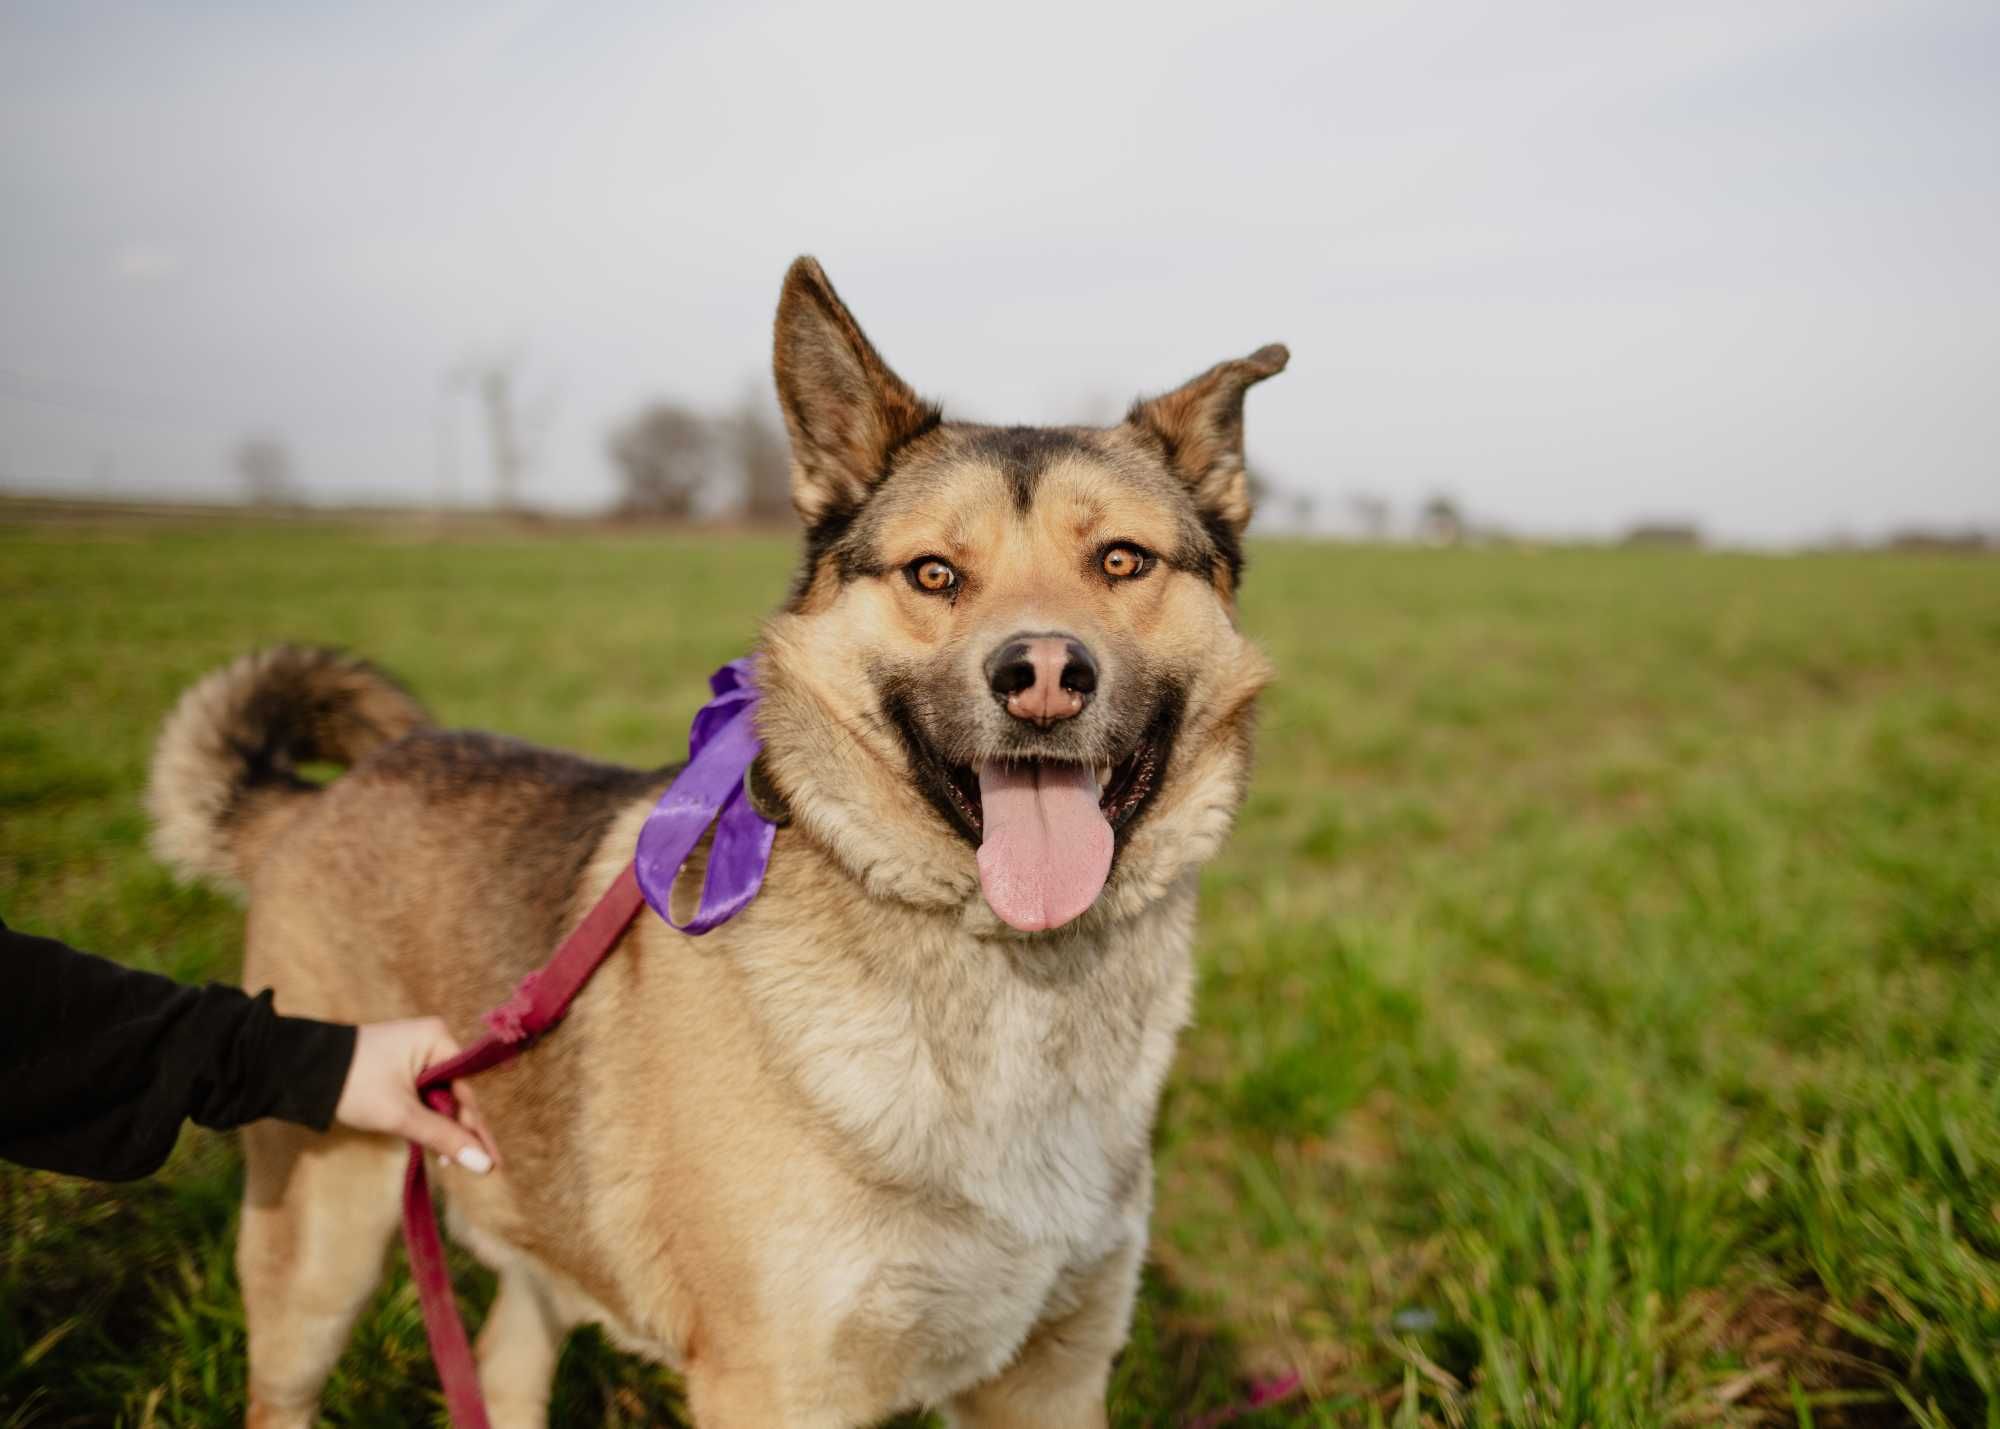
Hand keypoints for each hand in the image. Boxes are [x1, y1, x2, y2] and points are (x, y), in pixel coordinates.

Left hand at [333, 1018, 499, 1173]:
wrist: (299, 1069)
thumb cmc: (354, 1085)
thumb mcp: (400, 1115)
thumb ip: (443, 1138)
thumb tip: (484, 1164)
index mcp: (439, 1039)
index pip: (466, 1092)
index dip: (476, 1130)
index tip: (493, 1163)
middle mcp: (433, 1040)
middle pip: (455, 1095)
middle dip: (459, 1131)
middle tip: (475, 1168)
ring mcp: (416, 1051)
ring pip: (439, 1097)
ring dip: (441, 1127)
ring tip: (447, 1162)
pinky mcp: (400, 1064)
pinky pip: (423, 1093)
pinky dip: (425, 1118)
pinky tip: (431, 1143)